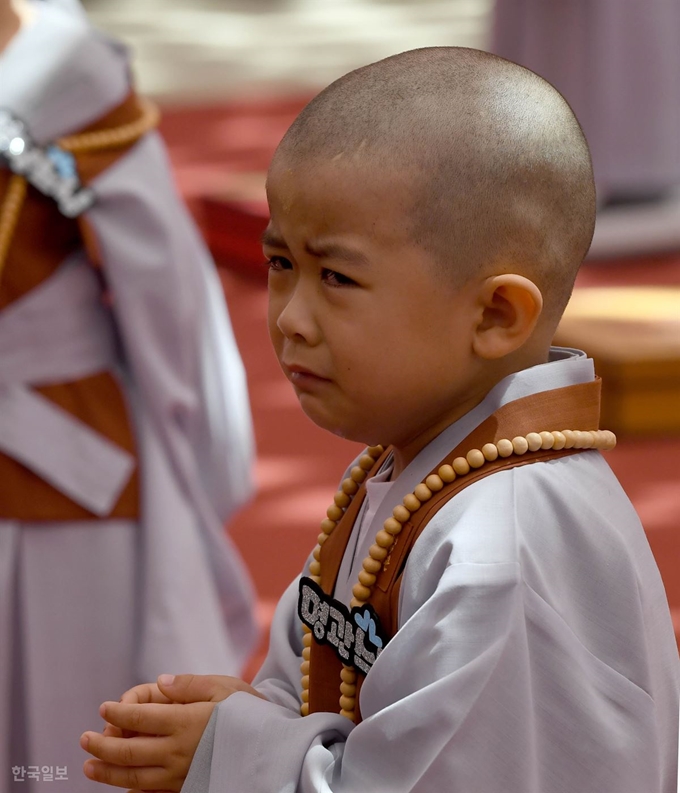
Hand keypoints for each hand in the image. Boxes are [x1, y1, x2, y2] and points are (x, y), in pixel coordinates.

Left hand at [81, 674, 265, 790]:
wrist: (274, 748)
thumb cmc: (251, 712)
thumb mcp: (226, 687)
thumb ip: (190, 684)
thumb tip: (160, 681)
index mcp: (186, 720)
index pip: (141, 716)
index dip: (118, 712)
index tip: (104, 707)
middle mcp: (179, 750)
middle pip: (130, 750)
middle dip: (103, 745)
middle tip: (84, 740)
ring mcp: (181, 773)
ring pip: (135, 776)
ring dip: (108, 772)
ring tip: (90, 767)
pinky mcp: (187, 788)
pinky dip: (131, 790)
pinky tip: (121, 786)